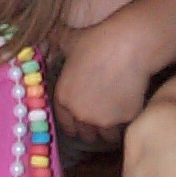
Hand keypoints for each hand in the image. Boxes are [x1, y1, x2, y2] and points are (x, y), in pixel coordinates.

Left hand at [53, 20, 154, 142]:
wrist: (128, 46)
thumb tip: (45, 41)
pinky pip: (125, 127)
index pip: (65, 123)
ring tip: (115, 116)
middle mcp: (80, 113)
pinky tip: (129, 107)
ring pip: (106, 135)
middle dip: (91, 128)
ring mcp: (103, 119)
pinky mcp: (125, 118)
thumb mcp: (68, 41)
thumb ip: (56, 46)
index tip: (79, 122)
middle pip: (85, 134)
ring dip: (109, 129)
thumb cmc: (96, 41)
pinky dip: (126, 120)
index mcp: (64, 98)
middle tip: (100, 117)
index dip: (72, 123)